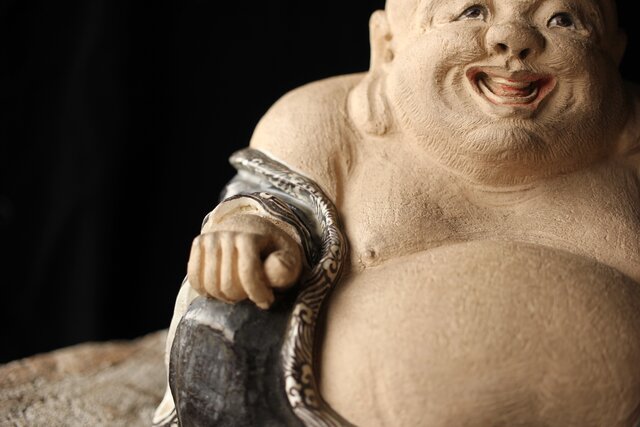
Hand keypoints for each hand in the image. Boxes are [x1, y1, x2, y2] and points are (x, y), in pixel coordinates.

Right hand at [187, 215, 302, 308]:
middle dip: (243, 296)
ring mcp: (210, 238)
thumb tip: (274, 269)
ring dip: (226, 296)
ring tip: (239, 290)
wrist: (254, 229)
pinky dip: (207, 291)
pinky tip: (222, 288)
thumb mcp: (289, 259)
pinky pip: (195, 279)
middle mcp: (227, 234)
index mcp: (251, 236)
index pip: (248, 274)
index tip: (267, 300)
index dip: (257, 293)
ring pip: (211, 286)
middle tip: (252, 293)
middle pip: (228, 285)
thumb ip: (285, 269)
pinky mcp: (199, 243)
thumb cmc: (274, 251)